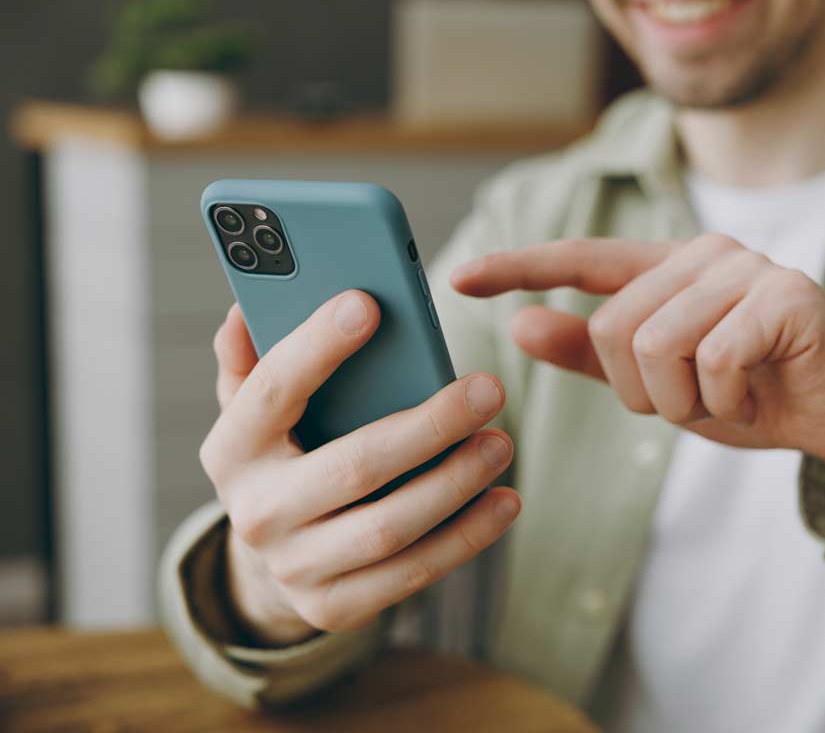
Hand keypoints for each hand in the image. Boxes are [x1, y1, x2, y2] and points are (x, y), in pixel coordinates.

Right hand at [200, 292, 520, 645]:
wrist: (274, 558)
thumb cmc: (285, 454)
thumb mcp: (256, 409)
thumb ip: (252, 359)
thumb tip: (244, 310)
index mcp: (232, 449)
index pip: (272, 391)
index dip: (317, 347)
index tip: (368, 305)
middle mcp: (255, 513)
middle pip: (353, 466)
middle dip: (429, 426)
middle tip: (488, 389)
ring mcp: (295, 567)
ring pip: (389, 527)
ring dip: (456, 484)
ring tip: (501, 443)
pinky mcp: (336, 606)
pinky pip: (412, 573)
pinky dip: (466, 538)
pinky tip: (504, 502)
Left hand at [452, 234, 824, 482]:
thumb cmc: (749, 393)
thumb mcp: (660, 384)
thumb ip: (593, 356)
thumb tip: (520, 325)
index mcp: (667, 268)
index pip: (581, 259)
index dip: (519, 267)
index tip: (458, 279)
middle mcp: (704, 253)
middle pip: (613, 326)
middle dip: (642, 392)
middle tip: (692, 401)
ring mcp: (747, 269)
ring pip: (657, 344)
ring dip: (684, 401)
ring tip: (726, 399)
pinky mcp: (785, 296)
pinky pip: (713, 360)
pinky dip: (726, 402)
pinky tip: (756, 395)